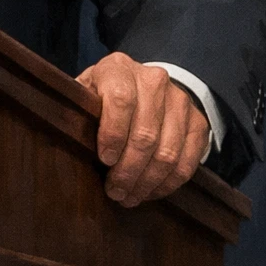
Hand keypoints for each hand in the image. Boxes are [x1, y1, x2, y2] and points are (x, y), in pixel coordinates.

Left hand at [76, 52, 209, 206]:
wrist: (145, 84)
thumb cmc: (104, 95)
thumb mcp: (86, 92)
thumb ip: (78, 109)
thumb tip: (67, 136)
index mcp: (119, 68)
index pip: (121, 100)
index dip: (113, 134)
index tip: (105, 160)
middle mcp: (154, 80)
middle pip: (145, 134)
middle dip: (128, 171)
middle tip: (115, 192)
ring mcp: (180, 100)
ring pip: (167, 152)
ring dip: (147, 182)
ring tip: (130, 196)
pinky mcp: (198, 122)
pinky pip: (187, 161)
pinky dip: (168, 183)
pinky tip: (150, 191)